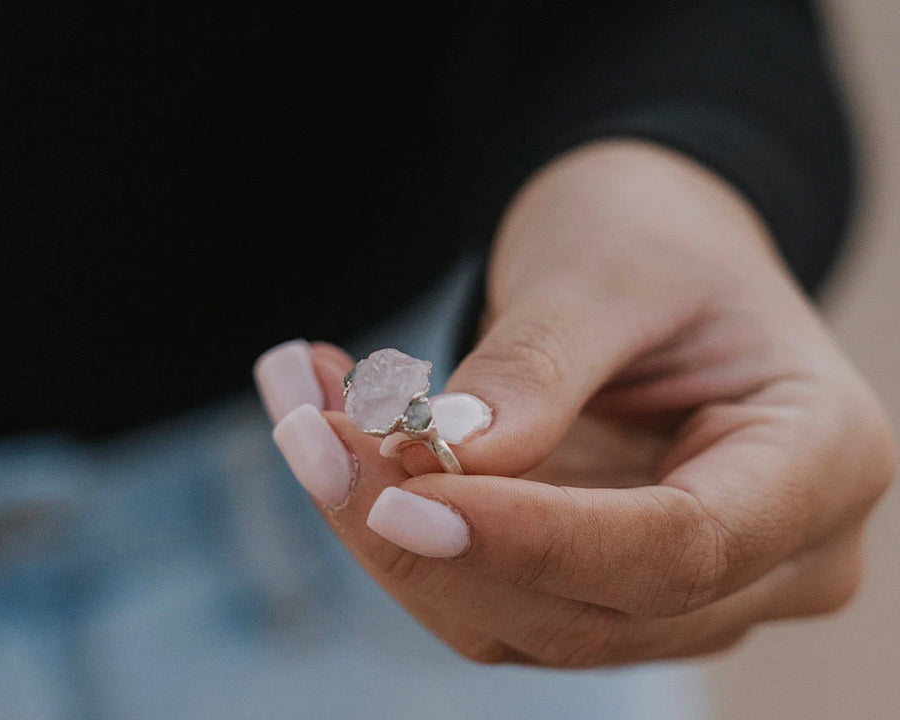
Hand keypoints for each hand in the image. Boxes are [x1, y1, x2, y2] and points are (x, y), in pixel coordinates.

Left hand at [255, 140, 895, 665]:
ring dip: (384, 531)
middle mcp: (768, 556)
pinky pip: (479, 589)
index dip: (533, 537)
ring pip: (514, 618)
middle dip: (424, 534)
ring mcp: (677, 589)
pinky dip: (392, 525)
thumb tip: (447, 455)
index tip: (397, 490)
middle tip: (308, 429)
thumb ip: (539, 365)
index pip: (683, 549)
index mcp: (819, 462)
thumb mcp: (609, 266)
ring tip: (306, 411)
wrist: (650, 255)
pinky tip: (337, 434)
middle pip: (586, 607)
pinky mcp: (589, 584)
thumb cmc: (656, 237)